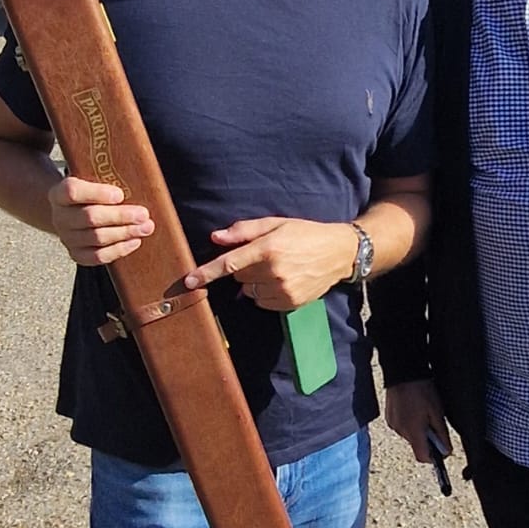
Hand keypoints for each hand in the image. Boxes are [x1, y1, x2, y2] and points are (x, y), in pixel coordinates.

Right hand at [48, 176, 152, 265]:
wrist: (72, 213)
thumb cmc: (89, 194)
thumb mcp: (92, 179)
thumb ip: (108, 177)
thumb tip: (138, 179)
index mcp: (60, 194)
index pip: (73, 192)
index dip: (97, 193)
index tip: (120, 194)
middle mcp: (60, 216)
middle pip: (90, 217)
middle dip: (120, 216)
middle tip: (143, 214)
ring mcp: (67, 237)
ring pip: (97, 238)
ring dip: (125, 233)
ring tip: (145, 227)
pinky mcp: (76, 253)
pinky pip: (98, 256)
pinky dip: (119, 249)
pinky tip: (134, 241)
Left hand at [182, 217, 355, 308]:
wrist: (339, 253)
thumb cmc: (305, 233)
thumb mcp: (276, 224)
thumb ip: (245, 231)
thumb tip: (216, 238)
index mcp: (269, 248)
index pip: (229, 264)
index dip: (207, 273)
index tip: (189, 281)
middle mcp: (275, 271)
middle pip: (239, 276)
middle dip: (244, 267)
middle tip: (264, 256)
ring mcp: (283, 290)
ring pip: (249, 291)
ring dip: (255, 282)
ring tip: (276, 268)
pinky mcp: (290, 303)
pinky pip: (262, 302)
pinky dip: (265, 293)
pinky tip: (281, 280)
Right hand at [385, 379, 452, 467]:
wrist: (404, 373)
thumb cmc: (422, 390)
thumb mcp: (438, 412)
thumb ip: (442, 434)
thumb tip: (446, 451)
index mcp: (414, 431)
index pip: (423, 457)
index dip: (433, 457)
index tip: (440, 450)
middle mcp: (401, 431)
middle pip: (416, 446)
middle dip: (426, 439)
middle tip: (433, 423)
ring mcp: (393, 425)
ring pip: (409, 436)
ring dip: (417, 430)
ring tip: (422, 413)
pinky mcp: (389, 418)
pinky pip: (402, 427)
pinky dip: (409, 423)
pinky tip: (413, 409)